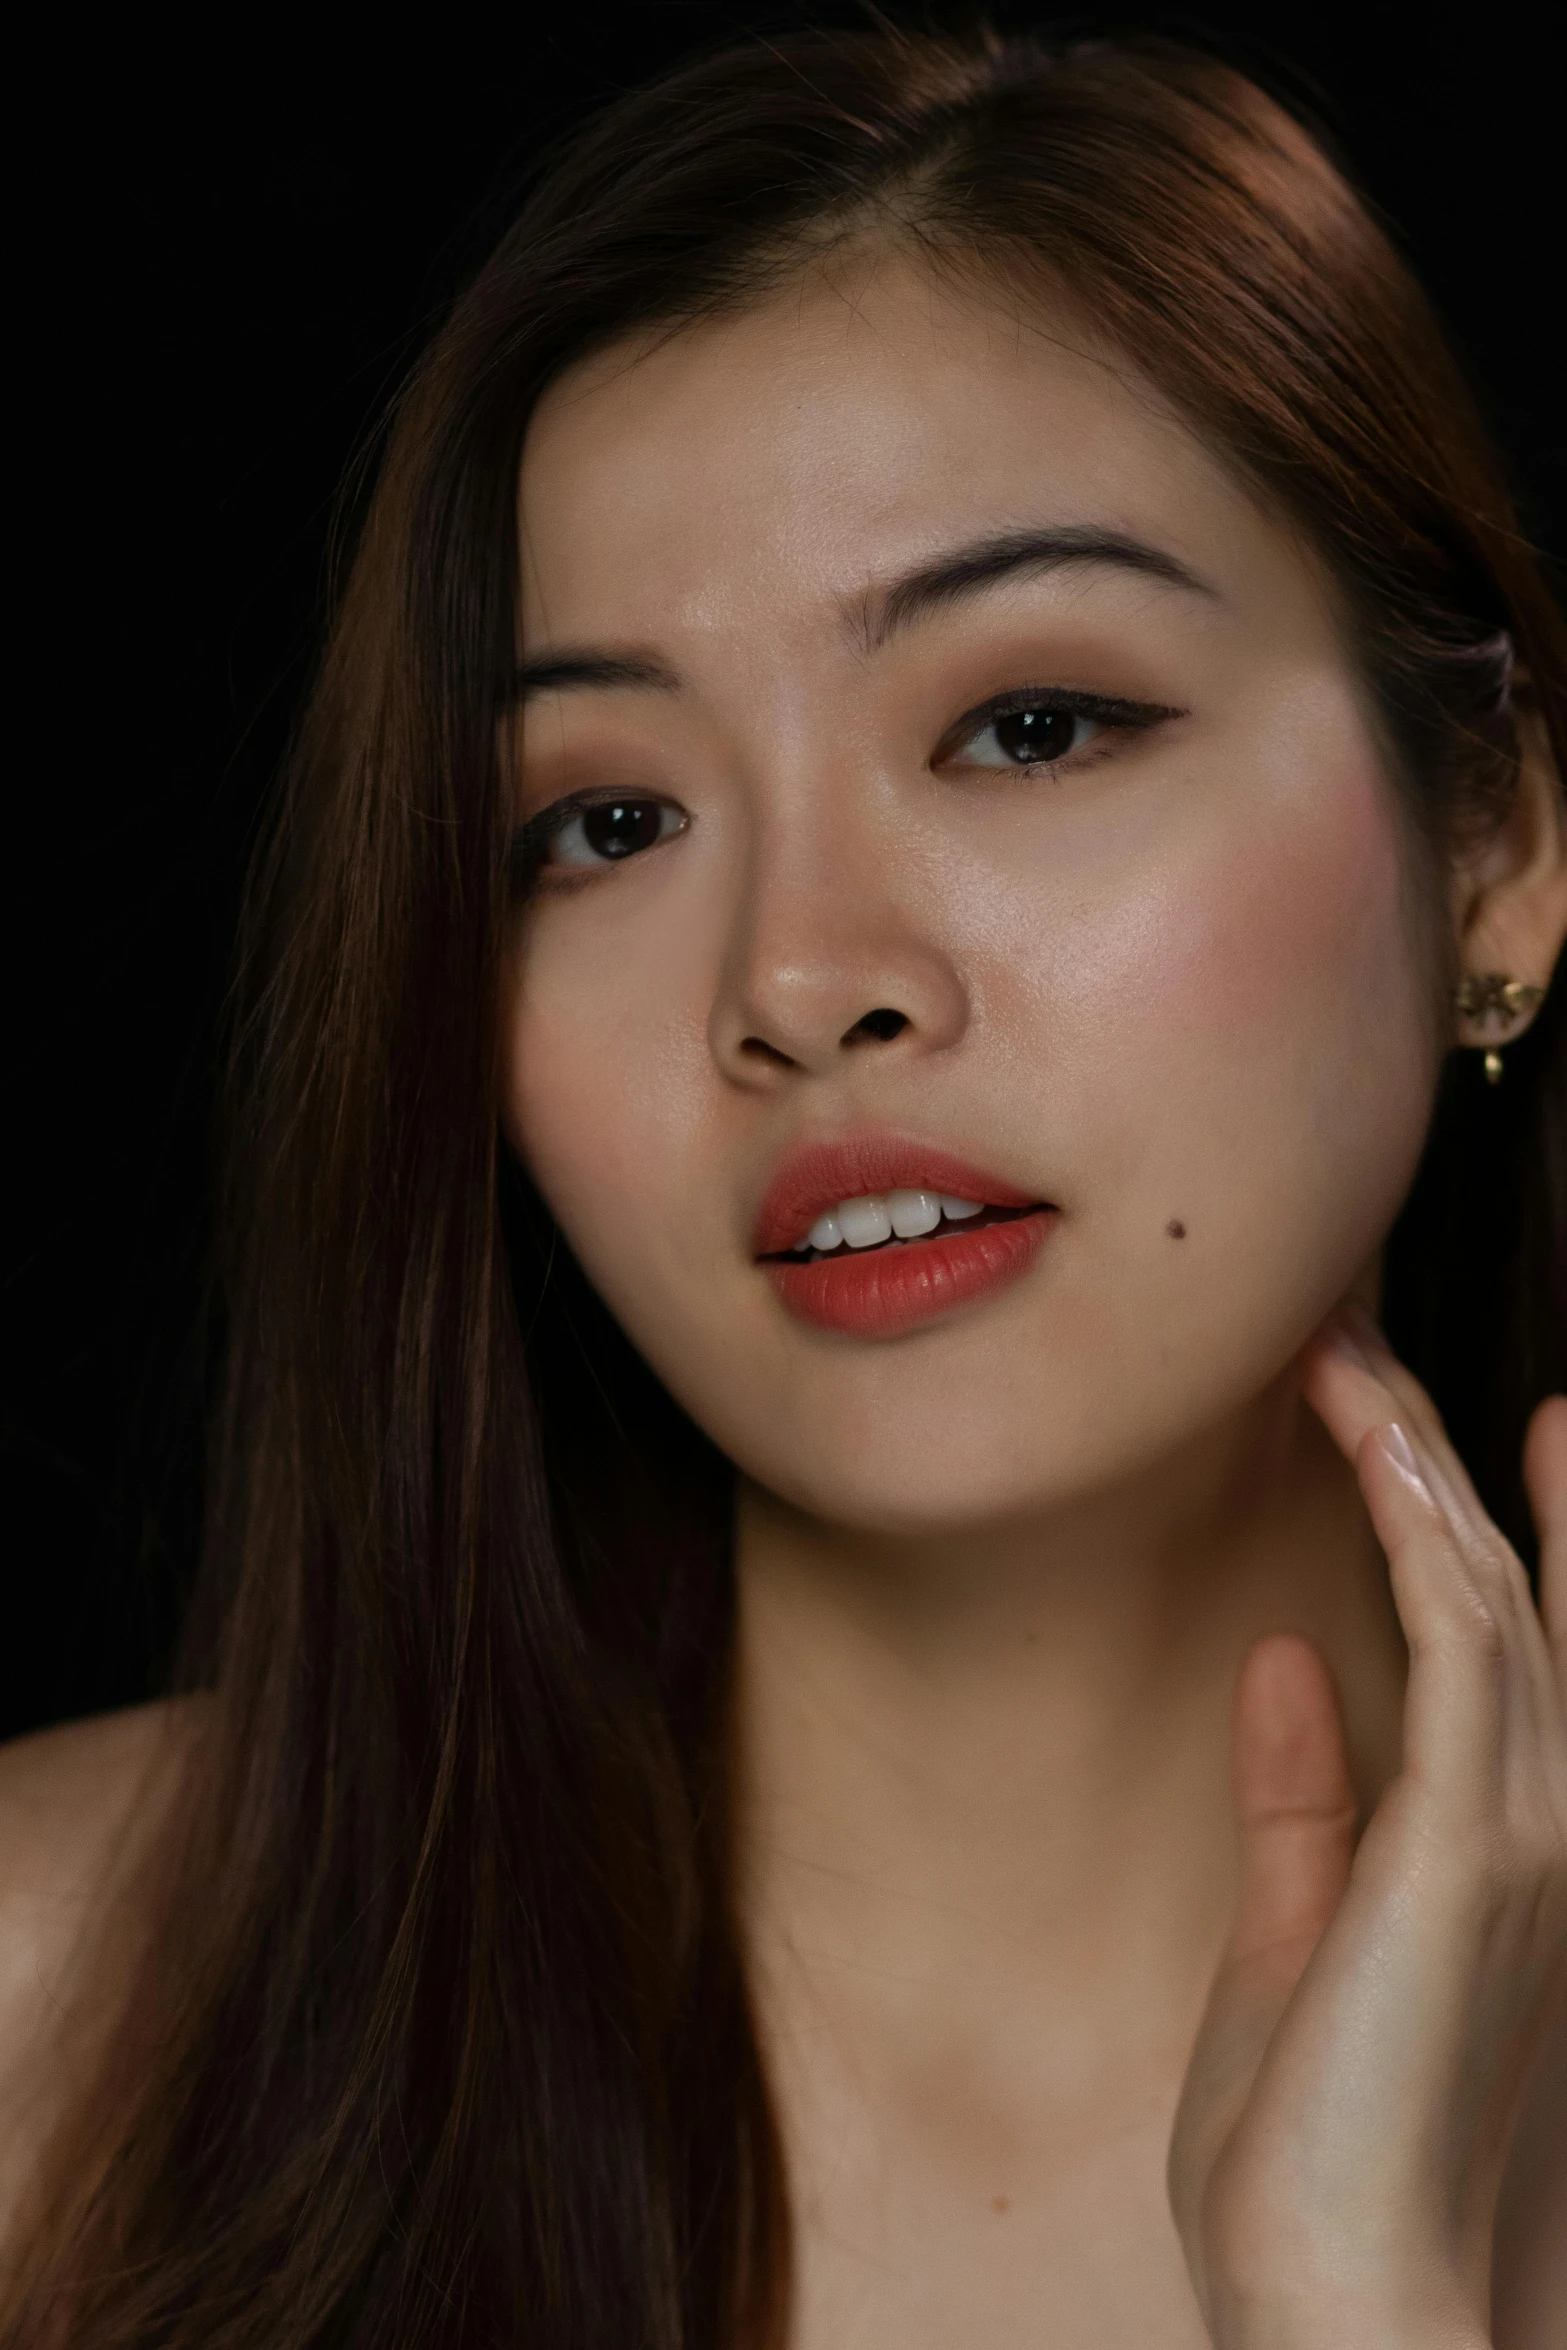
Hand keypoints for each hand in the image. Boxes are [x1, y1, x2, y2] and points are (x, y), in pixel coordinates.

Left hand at [1167, 1310, 1566, 2349]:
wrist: (1342, 2313)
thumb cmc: (1312, 2156)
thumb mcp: (1293, 1941)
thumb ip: (1301, 1800)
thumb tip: (1284, 1665)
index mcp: (1496, 1849)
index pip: (1501, 1642)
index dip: (1474, 1514)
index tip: (1423, 1415)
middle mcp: (1540, 1823)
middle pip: (1506, 1589)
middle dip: (1439, 1457)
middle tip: (1364, 1341)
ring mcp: (1527, 1831)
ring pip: (1490, 1591)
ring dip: (1416, 1462)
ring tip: (1348, 1354)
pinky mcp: (1476, 1844)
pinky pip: (1465, 1645)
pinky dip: (1423, 1535)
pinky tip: (1375, 1451)